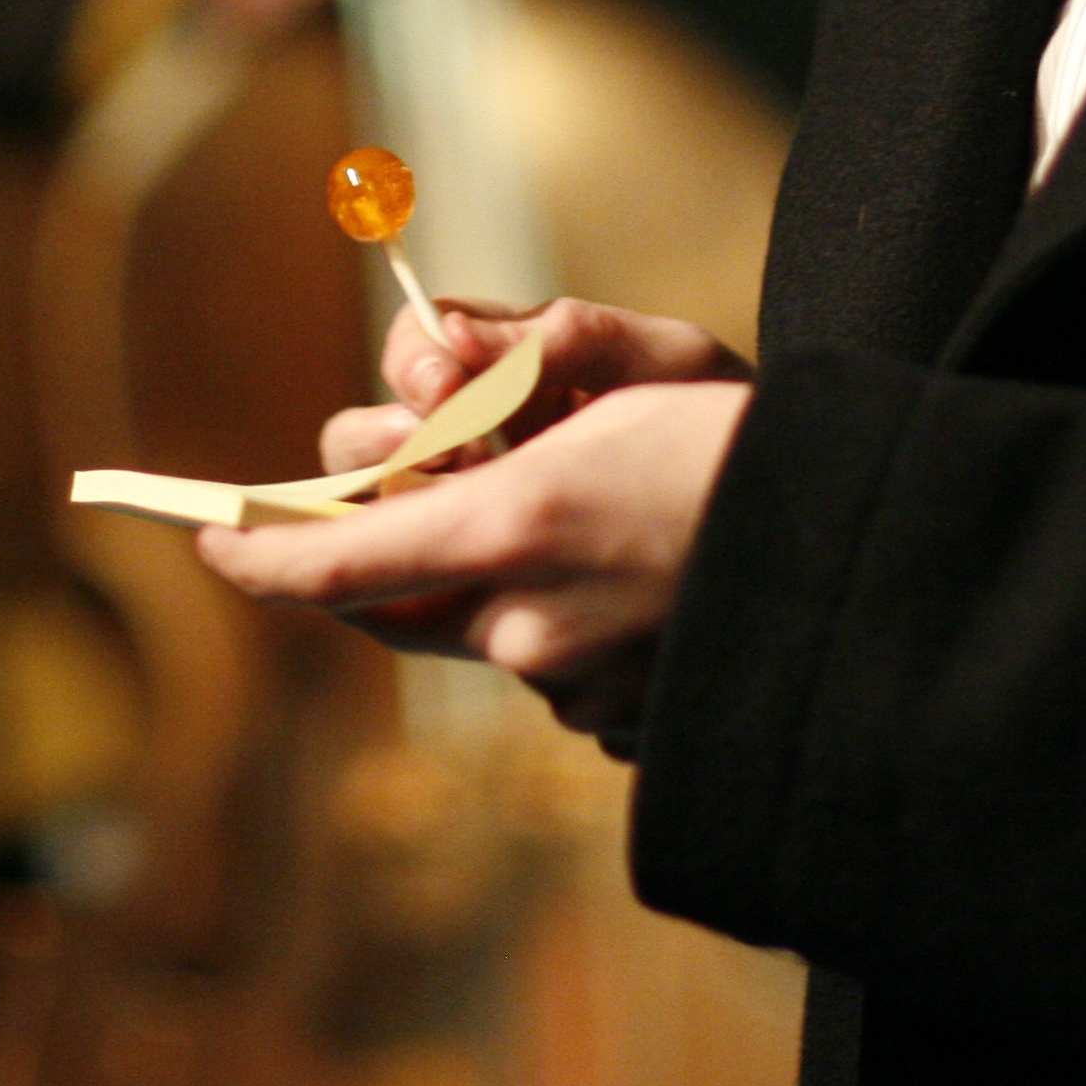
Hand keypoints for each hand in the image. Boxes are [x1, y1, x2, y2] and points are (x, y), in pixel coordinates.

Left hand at [198, 298, 753, 752]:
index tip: (209, 542)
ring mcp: (569, 689)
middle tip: (437, 471)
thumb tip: (428, 365)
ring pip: (481, 624)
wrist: (875, 560)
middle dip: (396, 536)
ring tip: (598, 512)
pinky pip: (549, 663)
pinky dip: (565, 615)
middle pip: (399, 593)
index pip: (337, 562)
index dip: (260, 556)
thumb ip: (512, 359)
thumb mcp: (637, 361)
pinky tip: (639, 573)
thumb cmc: (754, 440)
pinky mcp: (616, 725)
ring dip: (501, 573)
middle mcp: (523, 624)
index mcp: (516, 522)